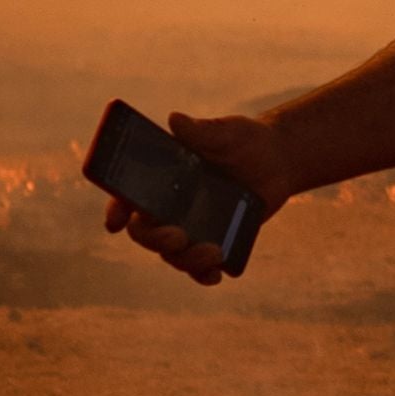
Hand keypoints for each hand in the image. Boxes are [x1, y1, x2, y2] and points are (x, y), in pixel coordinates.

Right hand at [98, 109, 290, 284]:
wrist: (278, 160)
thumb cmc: (244, 140)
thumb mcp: (226, 132)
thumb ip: (202, 131)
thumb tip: (175, 120)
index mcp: (161, 177)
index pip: (127, 196)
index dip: (115, 210)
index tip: (116, 222)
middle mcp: (169, 205)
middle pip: (145, 232)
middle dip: (154, 240)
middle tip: (178, 236)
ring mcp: (190, 226)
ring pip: (172, 254)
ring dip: (185, 260)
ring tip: (214, 251)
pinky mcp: (213, 241)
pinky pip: (200, 267)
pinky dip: (204, 274)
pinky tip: (216, 275)